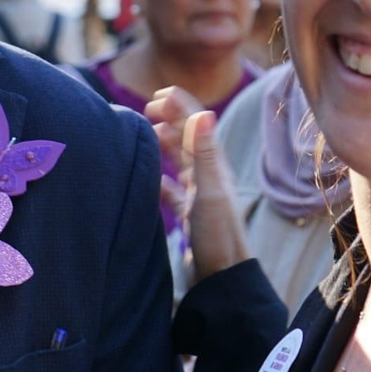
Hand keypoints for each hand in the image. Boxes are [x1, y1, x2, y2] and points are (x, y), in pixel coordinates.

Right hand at [145, 88, 249, 280]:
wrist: (223, 278)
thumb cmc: (218, 235)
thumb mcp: (209, 191)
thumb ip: (204, 153)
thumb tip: (203, 113)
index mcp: (214, 168)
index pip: (197, 127)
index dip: (181, 107)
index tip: (159, 93)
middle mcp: (208, 178)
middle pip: (188, 141)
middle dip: (171, 120)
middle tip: (148, 108)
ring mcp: (199, 196)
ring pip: (180, 162)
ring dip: (165, 144)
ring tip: (147, 132)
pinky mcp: (189, 215)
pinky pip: (172, 190)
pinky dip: (160, 178)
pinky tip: (149, 178)